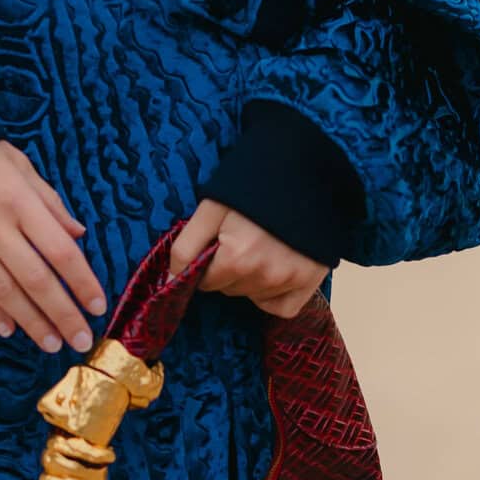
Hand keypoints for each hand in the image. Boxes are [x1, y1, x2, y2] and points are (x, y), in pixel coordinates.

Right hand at [0, 139, 110, 352]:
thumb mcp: (20, 166)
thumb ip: (50, 203)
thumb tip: (77, 236)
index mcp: (19, 201)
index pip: (60, 251)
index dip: (82, 282)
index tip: (97, 307)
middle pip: (35, 279)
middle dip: (62, 314)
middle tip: (80, 339)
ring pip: (3, 292)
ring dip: (31, 322)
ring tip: (51, 343)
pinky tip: (10, 329)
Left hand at [168, 198, 327, 319]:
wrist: (304, 171)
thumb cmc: (253, 187)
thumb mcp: (212, 208)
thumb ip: (186, 247)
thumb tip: (169, 280)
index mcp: (236, 258)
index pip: (205, 282)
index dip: (207, 262)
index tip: (218, 241)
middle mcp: (264, 276)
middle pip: (229, 289)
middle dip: (228, 269)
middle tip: (241, 238)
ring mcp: (290, 281)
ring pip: (252, 296)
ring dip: (249, 279)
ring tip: (261, 246)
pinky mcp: (310, 282)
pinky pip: (280, 308)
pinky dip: (272, 296)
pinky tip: (274, 269)